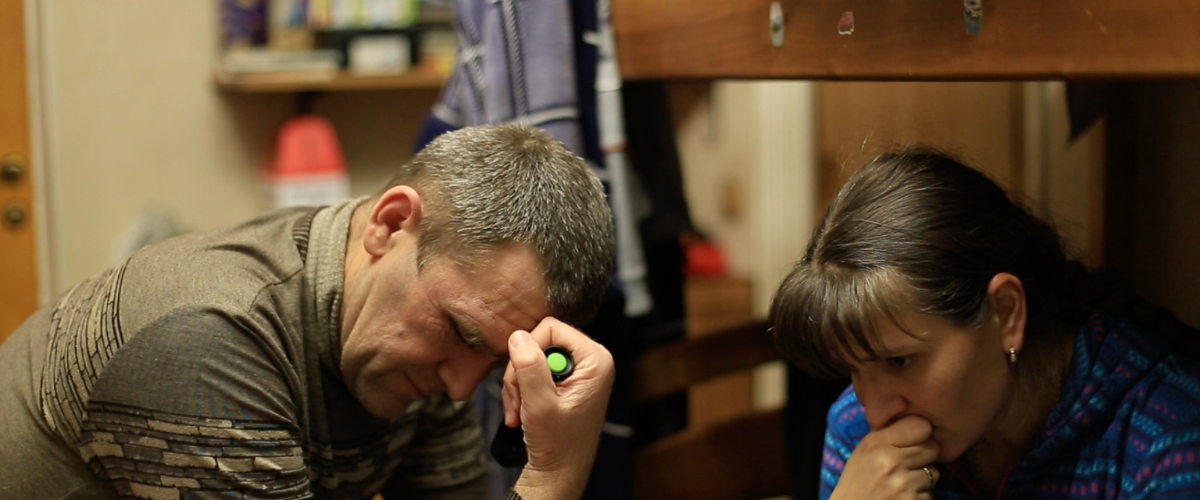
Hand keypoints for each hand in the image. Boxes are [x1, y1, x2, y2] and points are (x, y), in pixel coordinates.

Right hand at [501, 317, 614, 499]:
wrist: (559, 473)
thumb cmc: (558, 446)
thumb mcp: (540, 406)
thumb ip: (530, 369)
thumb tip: (518, 337)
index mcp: (596, 360)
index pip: (551, 327)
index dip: (529, 348)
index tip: (522, 378)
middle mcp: (589, 360)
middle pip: (539, 341)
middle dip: (521, 372)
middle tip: (518, 399)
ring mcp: (577, 371)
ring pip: (531, 357)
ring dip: (517, 384)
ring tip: (518, 411)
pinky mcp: (564, 381)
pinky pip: (533, 371)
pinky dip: (521, 391)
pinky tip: (520, 411)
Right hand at [830, 415, 940, 499]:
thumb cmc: (858, 483)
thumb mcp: (863, 452)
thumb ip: (887, 435)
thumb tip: (918, 417)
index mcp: (876, 442)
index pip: (921, 425)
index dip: (921, 434)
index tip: (914, 441)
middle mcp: (889, 460)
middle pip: (932, 448)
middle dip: (924, 458)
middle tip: (907, 466)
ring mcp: (901, 483)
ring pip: (934, 473)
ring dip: (922, 480)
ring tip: (901, 484)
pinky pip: (930, 495)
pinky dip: (919, 498)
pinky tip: (901, 498)